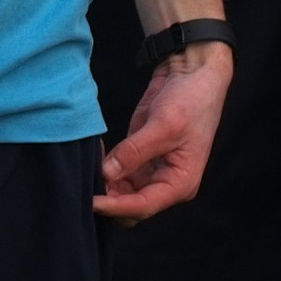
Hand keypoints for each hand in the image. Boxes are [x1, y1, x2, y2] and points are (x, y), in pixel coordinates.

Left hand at [96, 39, 229, 218]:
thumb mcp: (164, 125)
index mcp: (180, 183)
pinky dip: (104, 168)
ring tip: (90, 161)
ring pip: (121, 193)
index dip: (116, 207)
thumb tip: (107, 173)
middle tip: (86, 180)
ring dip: (103, 183)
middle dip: (108, 199)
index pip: (143, 206)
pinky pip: (118, 174)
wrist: (193, 73)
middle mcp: (166, 183)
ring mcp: (151, 171)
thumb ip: (134, 151)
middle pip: (130, 207)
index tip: (91, 201)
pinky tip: (96, 152)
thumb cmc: (192, 100)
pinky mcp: (139, 157)